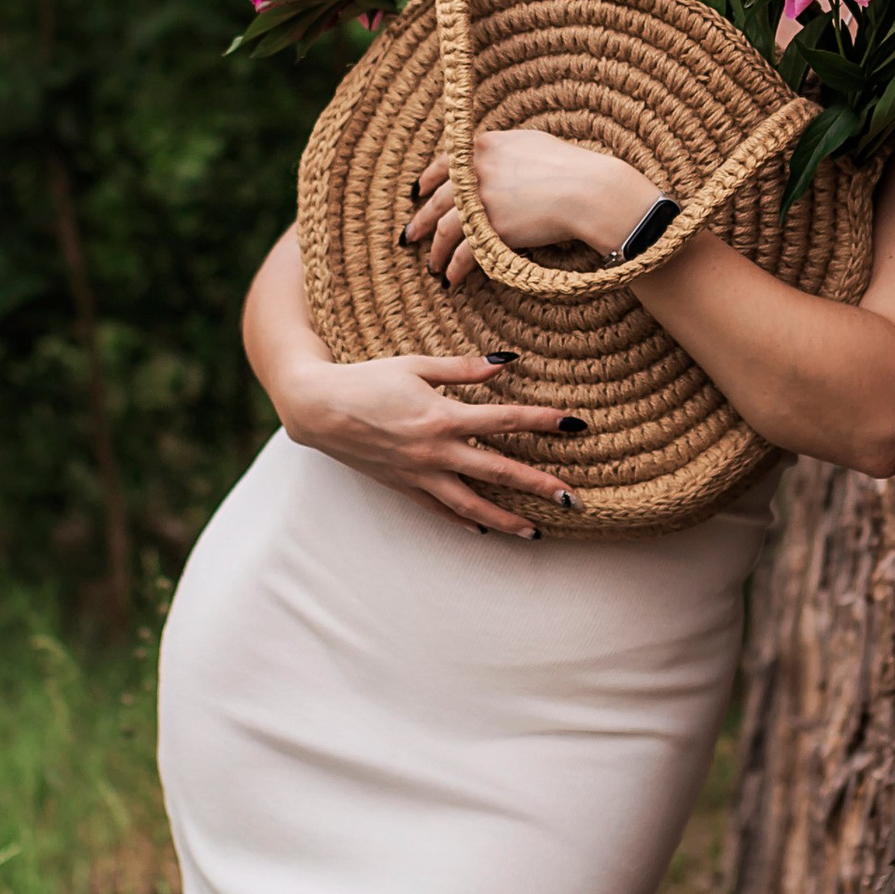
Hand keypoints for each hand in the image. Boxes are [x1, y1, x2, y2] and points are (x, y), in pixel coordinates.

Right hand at [282, 347, 585, 534]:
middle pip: (498, 472)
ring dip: (506, 520)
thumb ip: (463, 368)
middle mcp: (435, 452)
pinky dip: (464, 522)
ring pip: (471, 505)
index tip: (576, 424)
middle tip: (574, 499)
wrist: (318, 408)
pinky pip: (439, 510)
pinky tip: (484, 530)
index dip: (543, 420)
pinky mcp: (403, 487)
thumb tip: (505, 362)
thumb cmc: (367, 379)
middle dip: (539, 486)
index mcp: (442, 416)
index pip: (505, 420)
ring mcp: (418, 475)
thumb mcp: (416, 365)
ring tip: (535, 532)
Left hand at [403, 128, 652, 286]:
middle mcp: (474, 173)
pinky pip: (463, 254)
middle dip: (421, 221)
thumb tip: (494, 161)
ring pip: (444, 230)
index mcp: (482, 147)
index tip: (418, 192)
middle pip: (437, 201)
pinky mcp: (490, 231)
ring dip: (436, 251)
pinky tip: (451, 280)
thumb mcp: (531, 143)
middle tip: (410, 236)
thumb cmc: (570, 165)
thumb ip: (503, 151)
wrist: (587, 190)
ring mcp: (479, 202)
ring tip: (433, 267)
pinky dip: (455, 269)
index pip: (443, 163)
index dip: (428, 179)